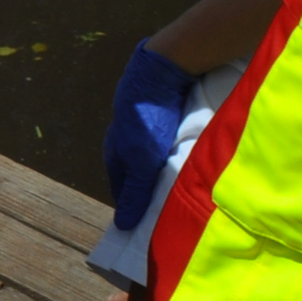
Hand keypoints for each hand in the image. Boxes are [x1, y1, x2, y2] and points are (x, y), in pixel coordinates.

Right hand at [101, 44, 194, 230]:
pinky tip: (186, 150)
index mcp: (115, 152)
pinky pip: (165, 135)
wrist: (161, 74)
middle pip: (137, 169)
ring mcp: (141, 122)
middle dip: (150, 184)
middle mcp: (125, 138)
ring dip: (163, 164)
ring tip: (181, 176)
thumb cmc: (148, 122)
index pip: (121, 187)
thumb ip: (135, 193)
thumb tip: (121, 226)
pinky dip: (173, 147)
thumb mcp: (143, 164)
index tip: (150, 218)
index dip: (134, 202)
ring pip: (151, 151)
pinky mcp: (158, 109)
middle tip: (170, 198)